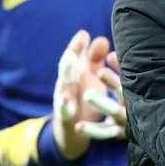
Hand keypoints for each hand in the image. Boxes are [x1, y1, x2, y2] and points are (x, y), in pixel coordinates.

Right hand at [52, 30, 125, 159]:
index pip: (76, 57)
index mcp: (77, 74)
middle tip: (78, 39)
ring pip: (63, 84)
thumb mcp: (92, 79)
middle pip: (67, 67)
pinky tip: (66, 98)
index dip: (78, 45)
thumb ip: (95, 60)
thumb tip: (101, 39)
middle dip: (72, 53)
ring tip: (69, 58)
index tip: (84, 34)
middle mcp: (68, 84)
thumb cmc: (86, 99)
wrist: (75, 131)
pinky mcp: (64, 116)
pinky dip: (64, 104)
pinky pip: (64, 110)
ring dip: (66, 72)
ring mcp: (64, 99)